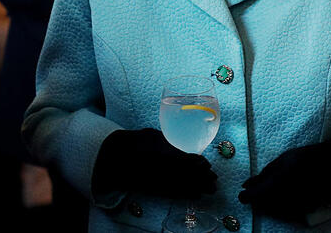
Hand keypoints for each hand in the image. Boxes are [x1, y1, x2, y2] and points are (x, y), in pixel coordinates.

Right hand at [92, 128, 216, 199]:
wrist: (115, 158)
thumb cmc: (135, 142)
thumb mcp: (153, 135)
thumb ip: (169, 141)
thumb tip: (184, 145)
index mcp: (163, 153)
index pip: (186, 160)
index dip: (199, 163)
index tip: (207, 165)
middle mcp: (162, 168)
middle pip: (188, 175)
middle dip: (203, 178)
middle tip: (214, 179)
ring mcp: (158, 180)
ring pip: (183, 186)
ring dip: (198, 188)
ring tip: (211, 189)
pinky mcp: (154, 189)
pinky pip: (173, 194)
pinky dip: (186, 195)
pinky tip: (196, 196)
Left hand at [238, 136, 330, 222]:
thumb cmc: (307, 159)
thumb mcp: (282, 160)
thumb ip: (262, 175)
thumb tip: (246, 185)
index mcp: (275, 184)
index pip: (252, 197)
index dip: (245, 196)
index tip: (243, 194)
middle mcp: (284, 199)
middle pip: (260, 207)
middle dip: (256, 200)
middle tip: (256, 191)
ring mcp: (293, 208)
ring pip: (271, 212)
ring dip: (266, 205)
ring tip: (270, 192)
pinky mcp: (302, 213)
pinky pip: (283, 214)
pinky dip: (278, 209)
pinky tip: (281, 198)